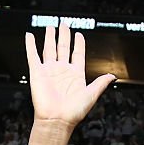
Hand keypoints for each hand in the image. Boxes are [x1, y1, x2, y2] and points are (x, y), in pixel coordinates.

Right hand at [25, 26, 114, 144]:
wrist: (57, 120)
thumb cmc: (74, 112)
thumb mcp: (92, 95)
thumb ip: (101, 83)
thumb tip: (113, 76)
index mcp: (75, 74)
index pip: (77, 54)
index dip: (78, 44)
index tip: (79, 34)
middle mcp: (62, 71)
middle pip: (63, 48)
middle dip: (64, 35)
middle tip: (64, 24)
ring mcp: (49, 71)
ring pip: (49, 49)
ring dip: (50, 37)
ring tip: (51, 27)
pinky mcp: (37, 73)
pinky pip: (32, 55)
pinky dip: (30, 45)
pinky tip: (30, 35)